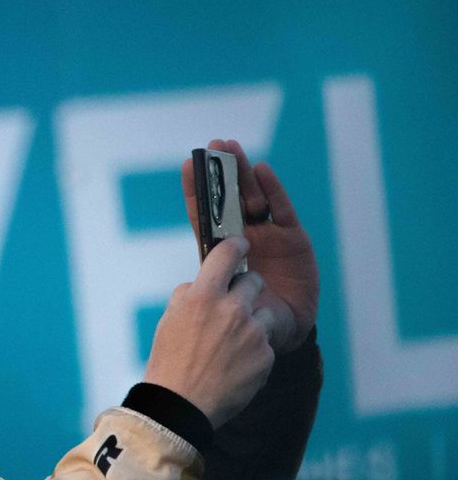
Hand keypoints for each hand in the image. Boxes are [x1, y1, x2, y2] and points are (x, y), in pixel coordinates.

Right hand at [144, 238, 280, 427]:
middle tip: (232, 306)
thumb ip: (190, 294)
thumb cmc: (169, 361)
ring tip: (232, 342)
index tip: (240, 245)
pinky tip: (235, 364)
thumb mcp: (170, 319)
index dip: (236, 245)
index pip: (228, 253)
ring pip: (264, 312)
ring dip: (252, 321)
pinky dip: (254, 350)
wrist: (181, 405)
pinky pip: (265, 342)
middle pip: (254, 281)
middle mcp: (231, 309)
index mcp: (202, 296)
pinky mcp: (266, 355)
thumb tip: (204, 283)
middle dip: (245, 290)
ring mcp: (252, 333)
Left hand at [181, 140, 318, 352]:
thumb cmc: (245, 320)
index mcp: (219, 251)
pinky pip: (281, 209)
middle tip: (213, 144)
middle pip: (230, 199)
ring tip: (232, 148)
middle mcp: (243, 238)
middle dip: (221, 173)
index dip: (197, 192)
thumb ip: (215, 289)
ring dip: (243, 173)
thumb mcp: (224, 304)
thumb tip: (190, 287)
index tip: (186, 165)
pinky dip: (272, 189)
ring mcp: (268, 236)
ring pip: (253, 198)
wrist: (280, 334)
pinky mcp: (293, 238)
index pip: (205, 216)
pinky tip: (261, 170)